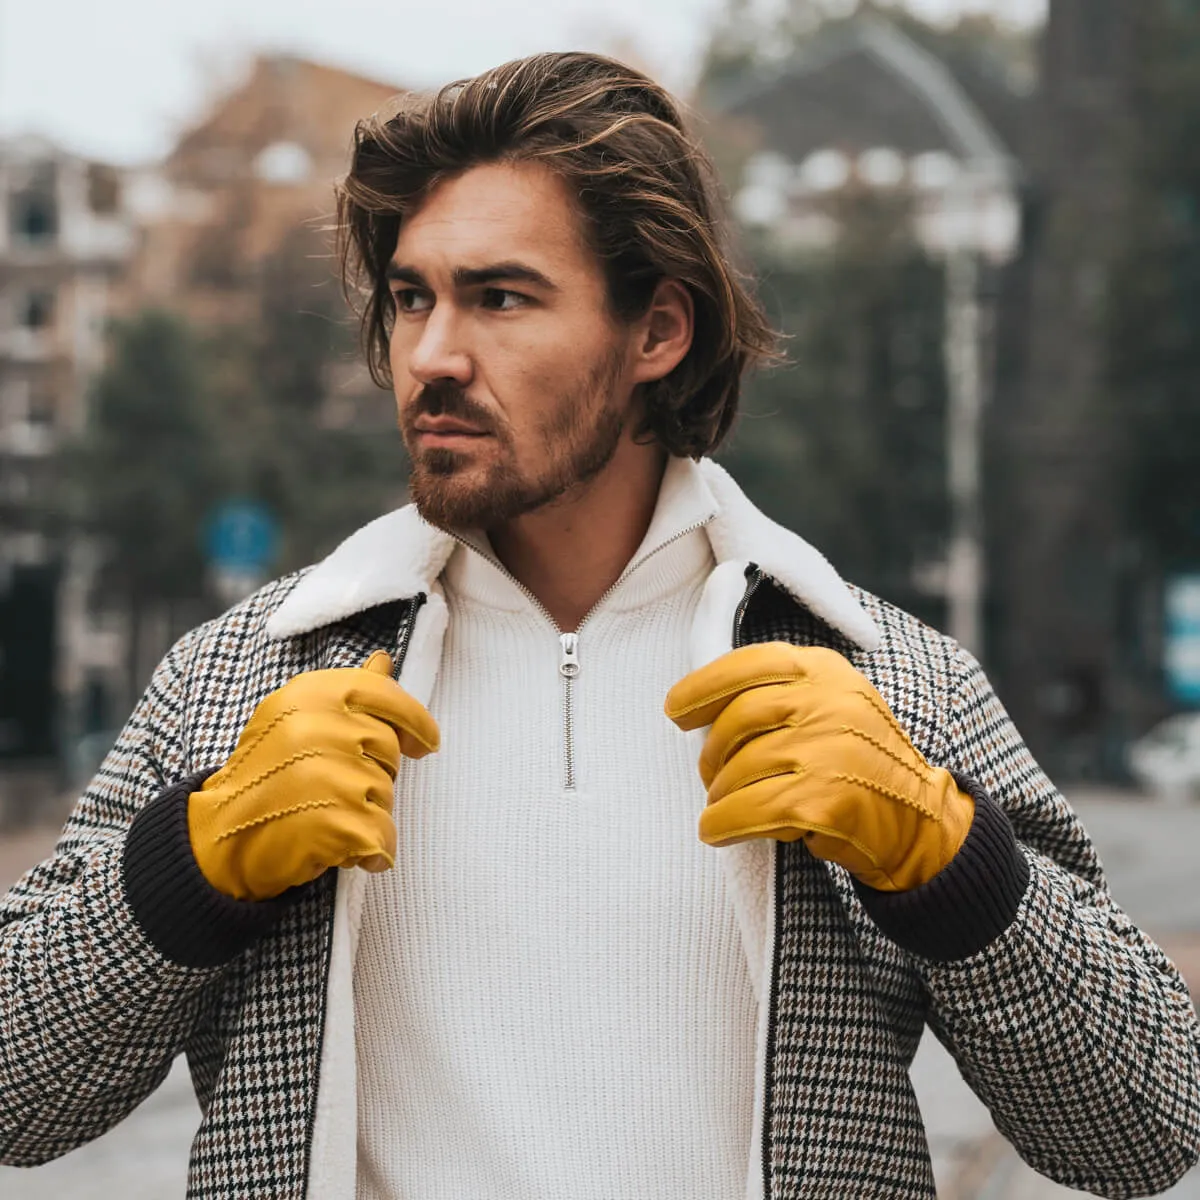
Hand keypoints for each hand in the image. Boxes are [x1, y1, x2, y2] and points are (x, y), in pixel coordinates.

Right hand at [188, 650, 439, 900]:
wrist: (217, 838)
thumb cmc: (264, 776)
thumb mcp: (296, 720)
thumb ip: (348, 694)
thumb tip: (384, 662)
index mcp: (311, 695)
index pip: (386, 695)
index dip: (415, 721)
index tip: (426, 744)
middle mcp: (318, 729)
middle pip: (390, 750)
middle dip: (375, 775)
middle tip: (333, 791)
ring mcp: (326, 775)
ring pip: (386, 796)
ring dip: (368, 816)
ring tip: (327, 819)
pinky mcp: (333, 822)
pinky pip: (382, 836)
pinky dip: (372, 852)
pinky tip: (344, 852)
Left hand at [664, 643, 972, 891]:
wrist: (921, 823)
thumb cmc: (857, 764)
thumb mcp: (830, 705)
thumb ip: (778, 694)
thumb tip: (698, 706)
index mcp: (825, 671)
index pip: (749, 664)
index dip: (702, 687)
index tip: (675, 711)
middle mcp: (829, 703)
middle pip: (737, 720)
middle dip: (711, 753)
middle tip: (709, 774)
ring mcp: (829, 751)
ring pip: (739, 769)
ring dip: (719, 795)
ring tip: (725, 806)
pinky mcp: (823, 800)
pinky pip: (748, 810)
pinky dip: (723, 823)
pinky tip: (717, 830)